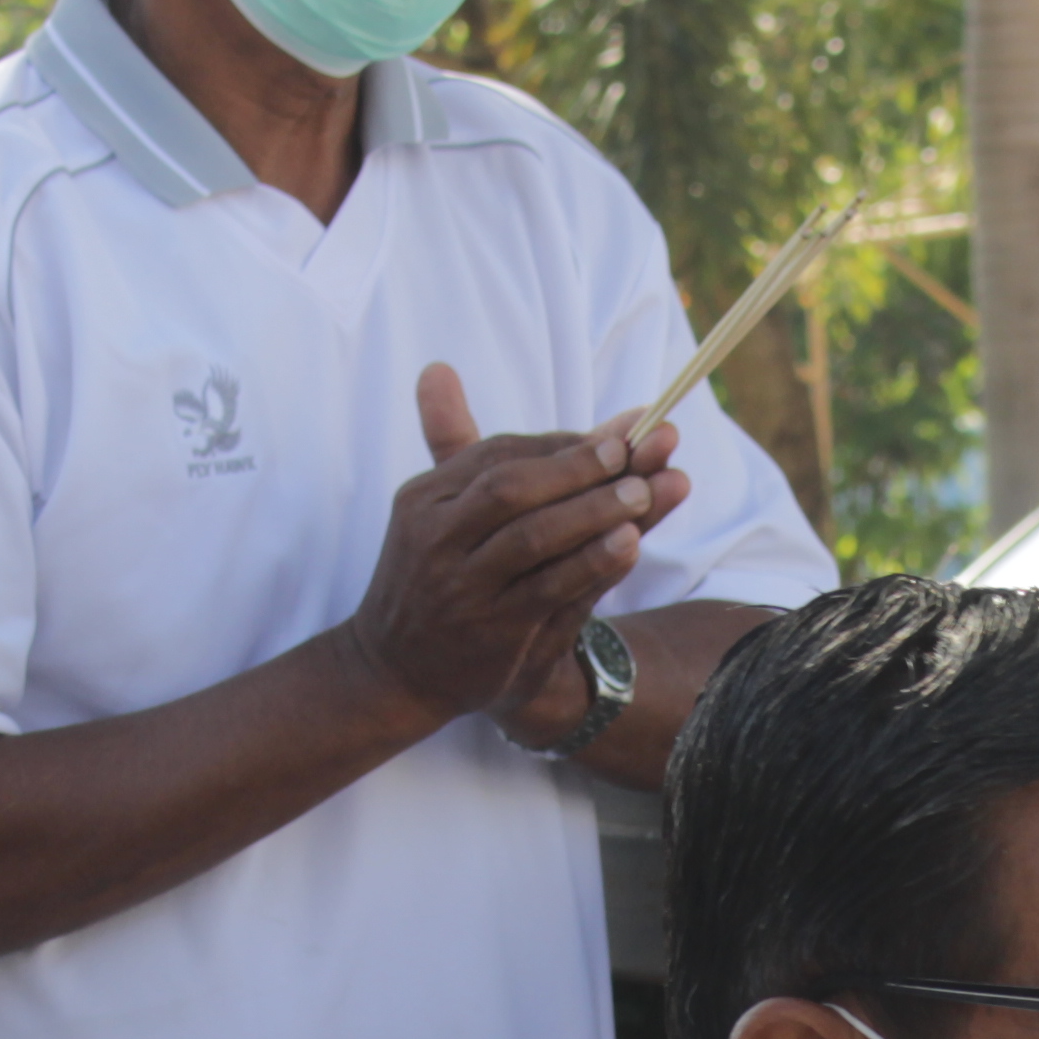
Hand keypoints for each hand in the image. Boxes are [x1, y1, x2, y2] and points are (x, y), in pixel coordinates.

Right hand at [341, 362, 691, 733]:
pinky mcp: (490, 629)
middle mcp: (436, 537)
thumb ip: (457, 444)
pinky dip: (591, 562)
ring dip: (594, 510)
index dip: (561, 443)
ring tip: (643, 490)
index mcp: (423, 497)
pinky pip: (548, 588)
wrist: (394, 670)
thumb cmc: (430, 579)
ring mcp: (462, 585)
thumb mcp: (434, 510)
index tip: (613, 434)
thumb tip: (439, 367)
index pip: (498, 454)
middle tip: (633, 450)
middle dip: (578, 466)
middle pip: (513, 486)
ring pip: (533, 536)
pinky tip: (629, 543)